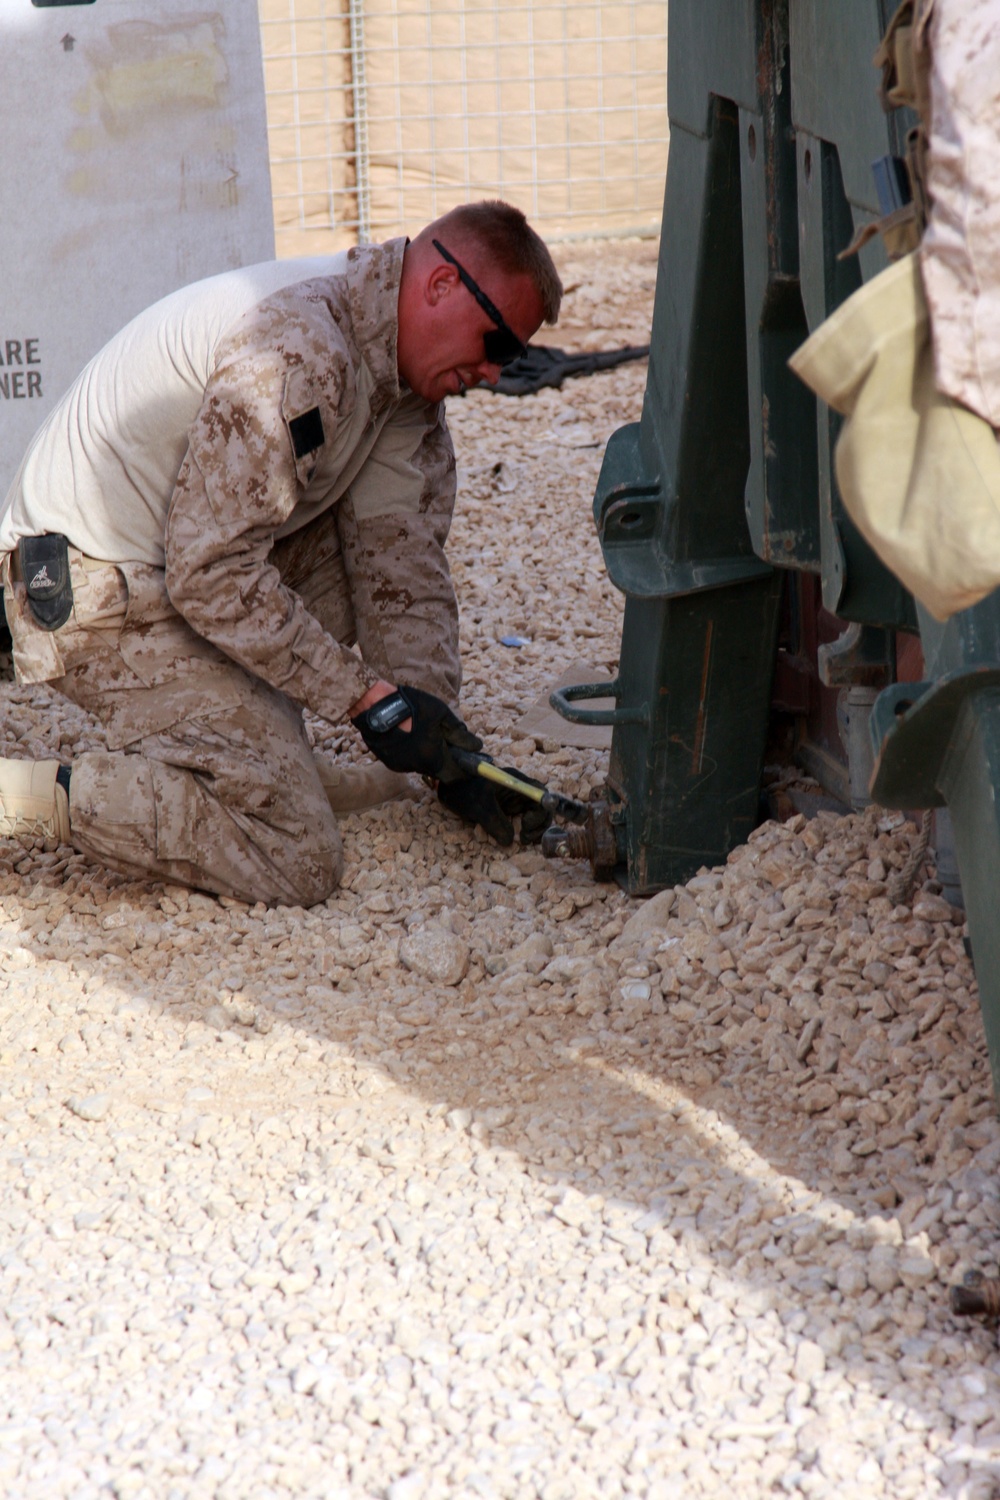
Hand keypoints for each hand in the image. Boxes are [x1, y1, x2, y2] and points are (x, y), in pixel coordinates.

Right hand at [352, 684, 480, 780]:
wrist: (374, 706)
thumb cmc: (411, 706)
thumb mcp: (441, 714)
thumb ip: (459, 733)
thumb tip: (476, 746)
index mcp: (433, 758)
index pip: (455, 776)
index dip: (463, 770)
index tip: (467, 762)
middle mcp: (418, 767)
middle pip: (438, 770)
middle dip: (445, 758)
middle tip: (445, 740)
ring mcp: (402, 766)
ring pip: (423, 765)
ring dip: (428, 754)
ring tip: (423, 733)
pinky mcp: (390, 762)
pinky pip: (409, 761)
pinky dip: (413, 752)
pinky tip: (408, 735)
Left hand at [438, 767, 551, 844]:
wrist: (448, 787)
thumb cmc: (462, 790)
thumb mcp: (479, 807)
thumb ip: (496, 823)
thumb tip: (510, 841)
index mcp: (515, 781)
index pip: (540, 793)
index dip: (541, 809)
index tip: (526, 824)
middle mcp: (519, 789)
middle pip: (541, 805)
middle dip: (539, 823)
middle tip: (525, 838)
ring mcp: (514, 799)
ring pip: (534, 814)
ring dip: (534, 829)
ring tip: (523, 840)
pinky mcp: (508, 808)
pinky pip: (523, 819)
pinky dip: (524, 830)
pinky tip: (517, 838)